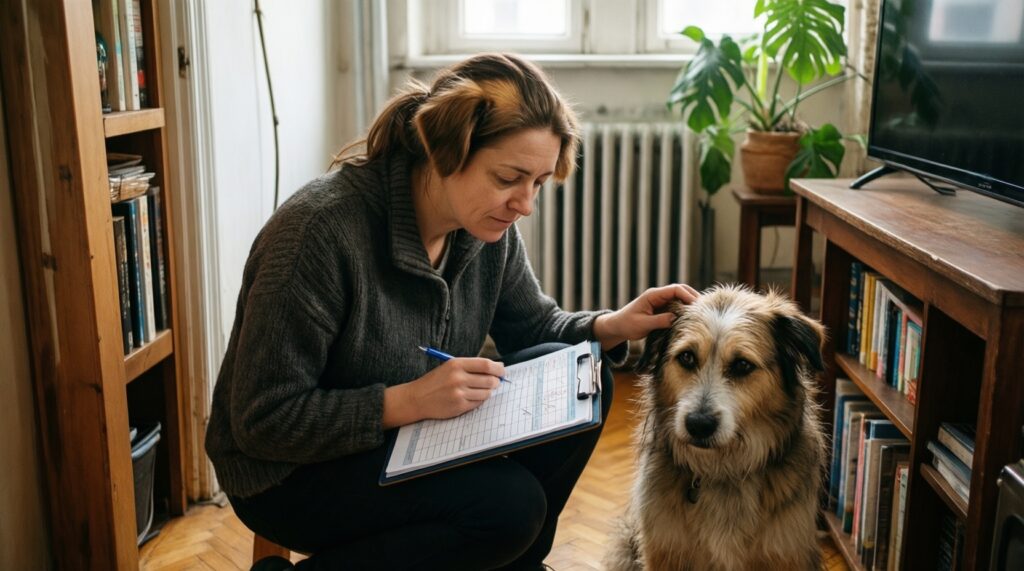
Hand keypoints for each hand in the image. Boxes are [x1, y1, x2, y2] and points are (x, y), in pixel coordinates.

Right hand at [383, 358, 505, 427]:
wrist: (417, 398)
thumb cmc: (435, 381)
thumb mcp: (450, 367)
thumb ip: (471, 366)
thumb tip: (497, 367)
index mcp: (456, 364)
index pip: (486, 364)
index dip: (498, 368)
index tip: (502, 371)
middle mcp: (458, 378)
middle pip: (490, 380)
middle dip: (496, 381)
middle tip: (495, 382)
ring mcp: (459, 393)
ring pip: (486, 393)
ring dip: (488, 392)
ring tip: (480, 390)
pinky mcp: (459, 406)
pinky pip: (479, 403)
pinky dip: (479, 400)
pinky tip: (471, 397)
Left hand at [593, 283, 699, 348]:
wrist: (618, 326)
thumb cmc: (627, 324)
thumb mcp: (643, 324)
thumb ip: (659, 321)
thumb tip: (675, 318)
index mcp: (653, 295)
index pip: (675, 289)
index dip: (687, 295)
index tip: (697, 305)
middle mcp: (658, 295)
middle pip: (680, 290)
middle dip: (693, 297)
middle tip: (704, 308)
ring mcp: (661, 301)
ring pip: (680, 297)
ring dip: (690, 303)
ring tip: (701, 312)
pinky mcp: (662, 308)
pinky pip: (677, 305)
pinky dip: (685, 309)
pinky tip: (692, 317)